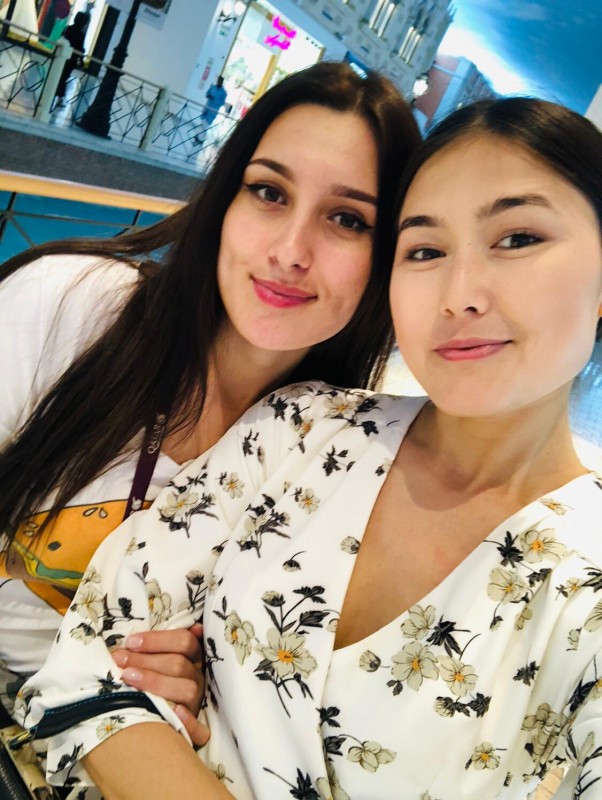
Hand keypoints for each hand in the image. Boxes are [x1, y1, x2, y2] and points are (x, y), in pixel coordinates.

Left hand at [111, 623, 208, 746]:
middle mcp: (197, 678)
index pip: (184, 641)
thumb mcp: (160, 659)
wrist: (153, 730)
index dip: (157, 640)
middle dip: (146, 660)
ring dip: (156, 682)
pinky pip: (200, 729)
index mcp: (192, 658)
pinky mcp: (196, 729)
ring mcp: (197, 702)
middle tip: (118, 660)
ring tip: (127, 678)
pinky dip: (189, 722)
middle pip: (179, 664)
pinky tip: (175, 712)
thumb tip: (182, 625)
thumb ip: (163, 644)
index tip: (130, 642)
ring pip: (186, 689)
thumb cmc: (153, 680)